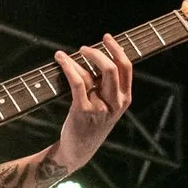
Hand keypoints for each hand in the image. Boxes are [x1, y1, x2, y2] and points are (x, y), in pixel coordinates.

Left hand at [51, 35, 133, 166]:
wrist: (79, 150)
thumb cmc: (91, 123)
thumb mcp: (108, 105)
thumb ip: (108, 85)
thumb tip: (99, 56)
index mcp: (125, 99)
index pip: (126, 68)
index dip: (116, 49)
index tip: (106, 38)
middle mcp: (115, 104)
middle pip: (111, 68)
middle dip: (96, 53)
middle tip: (84, 48)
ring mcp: (99, 108)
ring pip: (91, 74)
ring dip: (75, 60)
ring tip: (62, 56)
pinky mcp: (82, 111)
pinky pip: (76, 82)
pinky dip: (68, 66)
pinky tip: (60, 59)